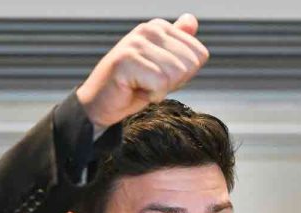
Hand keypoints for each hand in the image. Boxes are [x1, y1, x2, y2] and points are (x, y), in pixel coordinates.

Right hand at [76, 14, 208, 128]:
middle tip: (149, 84)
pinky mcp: (127, 59)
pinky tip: (134, 90)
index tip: (160, 77)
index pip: (199, 55)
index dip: (183, 75)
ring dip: (161, 90)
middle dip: (174, 82)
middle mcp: (148, 29)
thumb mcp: (162, 66)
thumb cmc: (133, 86)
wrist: (100, 104)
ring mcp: (136, 42)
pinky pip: (160, 83)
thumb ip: (179, 45)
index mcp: (159, 27)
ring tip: (140, 86)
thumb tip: (191, 19)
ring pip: (176, 73)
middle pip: (190, 64)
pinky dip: (151, 96)